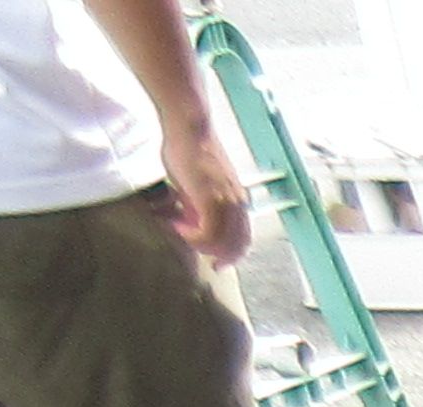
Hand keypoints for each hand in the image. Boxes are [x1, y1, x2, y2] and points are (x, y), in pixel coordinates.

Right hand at [163, 118, 253, 260]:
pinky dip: (193, 237)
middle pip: (238, 245)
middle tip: (208, 262)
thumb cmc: (188, 149)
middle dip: (223, 258)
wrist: (189, 127)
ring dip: (201, 245)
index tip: (217, 261)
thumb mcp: (195, 181)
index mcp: (237, 200)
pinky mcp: (211, 198)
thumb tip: (187, 218)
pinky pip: (208, 232)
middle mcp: (237, 203)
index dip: (233, 253)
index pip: (244, 237)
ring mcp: (226, 201)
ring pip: (223, 242)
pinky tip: (178, 227)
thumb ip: (196, 201)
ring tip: (181, 233)